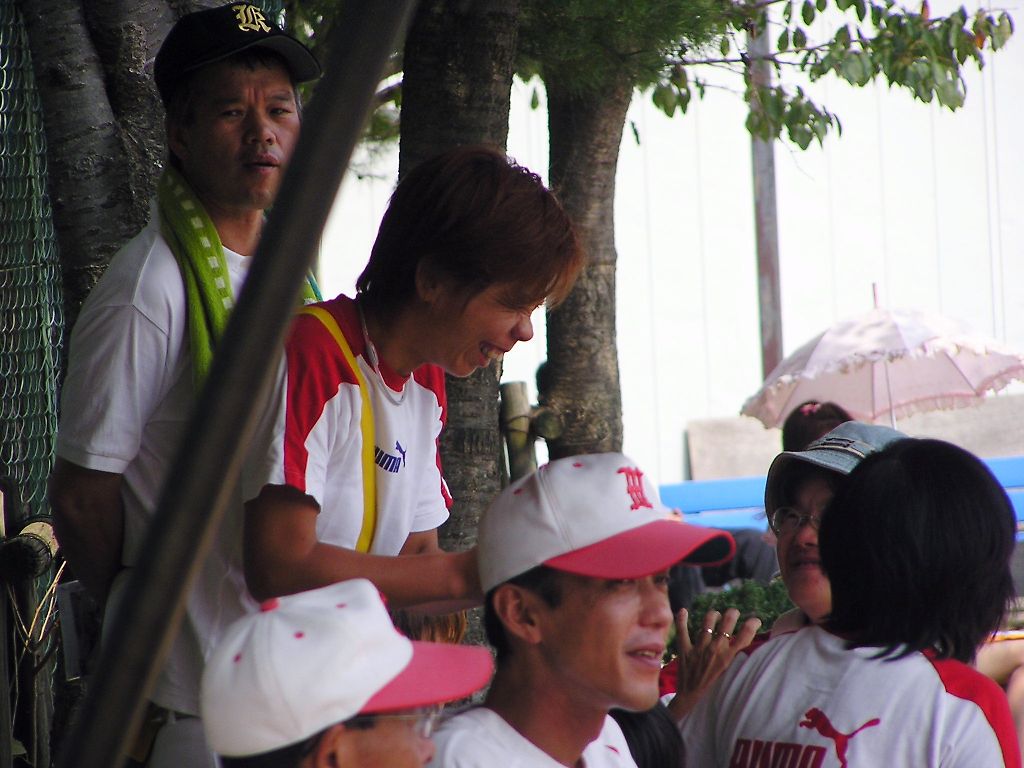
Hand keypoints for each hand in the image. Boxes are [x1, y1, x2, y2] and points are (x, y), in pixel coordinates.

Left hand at [667, 607, 760, 721]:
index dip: (752, 626)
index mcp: (726, 657)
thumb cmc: (711, 681)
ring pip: (707, 623)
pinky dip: (681, 619)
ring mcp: (699, 648)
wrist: (691, 694)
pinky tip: (683, 611)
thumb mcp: (726, 669)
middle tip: (733, 612)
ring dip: (713, 615)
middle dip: (732, 614)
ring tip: (715, 615)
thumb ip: (732, 654)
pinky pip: (682, 630)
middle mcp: (714, 650)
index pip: (744, 638)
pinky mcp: (684, 649)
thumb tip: (740, 638)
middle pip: (726, 624)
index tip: (755, 620)